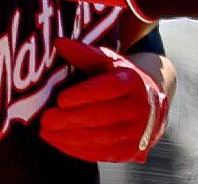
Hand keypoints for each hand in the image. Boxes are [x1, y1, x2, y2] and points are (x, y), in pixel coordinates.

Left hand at [41, 38, 168, 162]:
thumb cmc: (121, 80)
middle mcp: (138, 108)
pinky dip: (76, 149)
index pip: (109, 89)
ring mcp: (135, 133)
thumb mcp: (108, 63)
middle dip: (71, 120)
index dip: (84, 95)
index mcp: (132, 82)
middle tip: (46, 119)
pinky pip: (100, 153)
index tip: (60, 99)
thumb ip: (84, 54)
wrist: (151, 108)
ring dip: (69, 137)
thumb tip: (59, 43)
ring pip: (100, 138)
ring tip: (46, 131)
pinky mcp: (128, 152)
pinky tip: (58, 141)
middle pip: (103, 116)